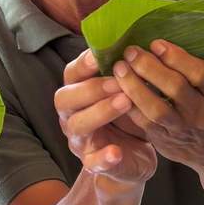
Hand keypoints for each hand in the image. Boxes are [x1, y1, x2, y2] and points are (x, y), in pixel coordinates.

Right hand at [55, 49, 157, 185]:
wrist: (133, 157)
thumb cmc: (127, 116)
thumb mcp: (126, 91)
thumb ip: (125, 71)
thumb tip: (138, 41)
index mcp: (78, 92)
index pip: (71, 74)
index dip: (83, 64)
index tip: (99, 55)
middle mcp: (71, 115)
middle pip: (65, 98)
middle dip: (91, 88)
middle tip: (118, 81)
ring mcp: (80, 140)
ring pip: (78, 126)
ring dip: (100, 112)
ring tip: (125, 103)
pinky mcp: (93, 163)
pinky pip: (93, 162)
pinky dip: (103, 157)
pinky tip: (116, 152)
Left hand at [112, 40, 203, 172]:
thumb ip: (194, 66)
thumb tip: (159, 40)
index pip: (199, 73)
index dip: (176, 57)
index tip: (155, 43)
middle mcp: (201, 113)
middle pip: (175, 88)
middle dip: (150, 67)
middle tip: (131, 52)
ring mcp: (181, 128)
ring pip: (156, 108)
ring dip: (134, 86)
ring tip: (119, 67)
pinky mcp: (163, 139)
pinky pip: (142, 120)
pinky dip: (128, 102)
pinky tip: (116, 87)